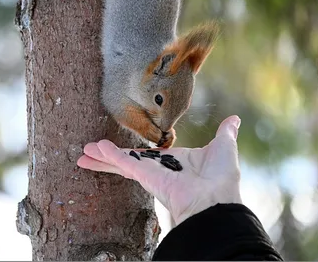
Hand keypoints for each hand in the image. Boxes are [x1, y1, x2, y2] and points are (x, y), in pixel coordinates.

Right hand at [77, 115, 241, 225]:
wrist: (217, 199)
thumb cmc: (223, 177)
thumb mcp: (224, 146)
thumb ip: (225, 132)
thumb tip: (234, 119)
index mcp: (175, 163)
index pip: (148, 155)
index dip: (132, 151)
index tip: (123, 150)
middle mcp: (159, 169)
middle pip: (128, 160)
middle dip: (108, 157)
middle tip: (89, 151)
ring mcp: (150, 173)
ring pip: (121, 163)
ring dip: (102, 157)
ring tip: (83, 153)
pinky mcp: (145, 175)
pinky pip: (124, 162)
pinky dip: (109, 155)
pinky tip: (94, 149)